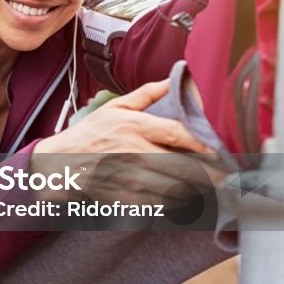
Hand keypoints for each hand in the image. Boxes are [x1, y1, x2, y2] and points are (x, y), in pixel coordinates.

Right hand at [31, 80, 219, 217]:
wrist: (58, 165)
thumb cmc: (89, 135)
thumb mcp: (114, 107)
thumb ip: (146, 94)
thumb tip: (173, 79)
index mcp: (135, 127)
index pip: (180, 135)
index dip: (205, 144)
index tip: (219, 151)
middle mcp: (135, 153)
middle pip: (186, 167)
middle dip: (211, 174)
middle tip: (225, 176)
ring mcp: (131, 179)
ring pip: (178, 188)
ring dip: (196, 190)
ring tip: (208, 189)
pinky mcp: (127, 198)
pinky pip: (162, 204)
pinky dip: (175, 203)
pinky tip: (181, 198)